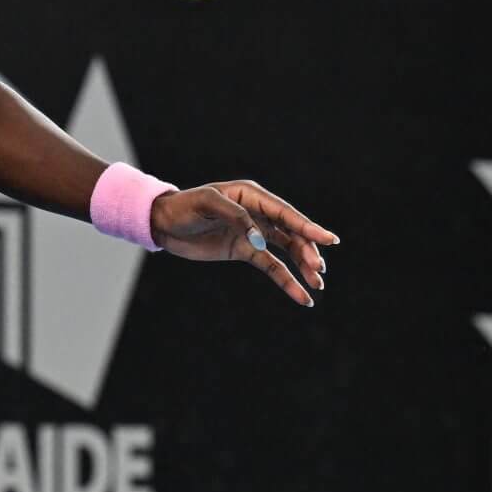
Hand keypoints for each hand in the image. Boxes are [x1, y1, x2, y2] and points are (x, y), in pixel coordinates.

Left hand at [151, 180, 338, 307]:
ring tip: (318, 284)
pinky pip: (271, 266)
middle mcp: (257, 213)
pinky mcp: (244, 250)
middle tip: (319, 269)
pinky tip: (301, 295)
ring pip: (287, 250)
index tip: (329, 240)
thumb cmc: (183, 207)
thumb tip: (261, 239)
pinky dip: (286, 280)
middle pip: (291, 233)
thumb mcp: (206, 204)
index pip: (285, 213)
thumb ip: (236, 217)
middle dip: (307, 251)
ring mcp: (253, 233)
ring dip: (303, 266)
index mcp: (252, 196)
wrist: (162, 223)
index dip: (308, 226)